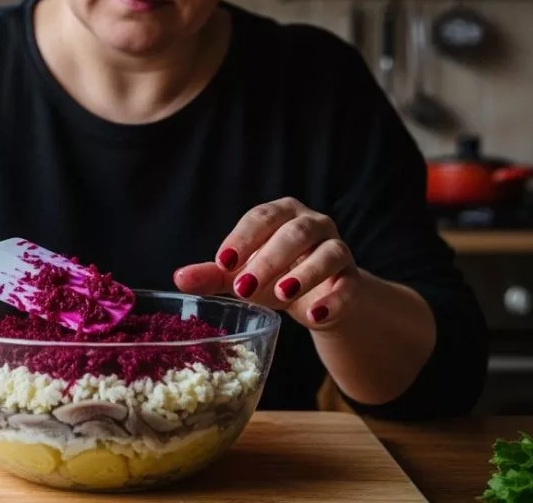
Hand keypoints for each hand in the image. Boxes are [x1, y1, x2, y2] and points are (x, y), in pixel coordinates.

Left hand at [172, 197, 361, 328]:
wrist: (317, 300)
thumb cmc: (274, 276)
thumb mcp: (242, 274)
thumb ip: (213, 275)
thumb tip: (179, 278)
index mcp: (282, 214)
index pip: (263, 217)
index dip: (243, 238)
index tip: (222, 262)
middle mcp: (313, 224)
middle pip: (295, 233)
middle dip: (269, 258)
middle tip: (245, 287)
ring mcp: (337, 249)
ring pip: (328, 253)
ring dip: (304, 274)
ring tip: (280, 295)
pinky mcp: (353, 279)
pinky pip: (349, 285)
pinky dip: (334, 300)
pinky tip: (314, 317)